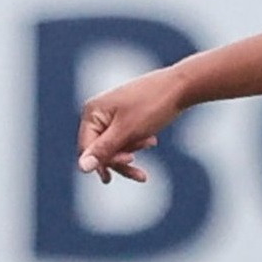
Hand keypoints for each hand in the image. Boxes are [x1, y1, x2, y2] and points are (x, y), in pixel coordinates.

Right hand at [76, 67, 189, 184]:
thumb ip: (104, 150)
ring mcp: (110, 114)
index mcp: (92, 112)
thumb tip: (82, 168)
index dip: (105, 160)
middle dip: (121, 160)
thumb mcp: (127, 131)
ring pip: (114, 147)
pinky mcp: (124, 117)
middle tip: (141, 174)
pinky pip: (124, 139)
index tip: (131, 160)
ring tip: (151, 142)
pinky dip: (136, 143)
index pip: (87, 149)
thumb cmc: (152, 106)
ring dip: (132, 151)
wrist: (180, 87)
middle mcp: (97, 112)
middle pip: (100, 151)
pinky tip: (152, 140)